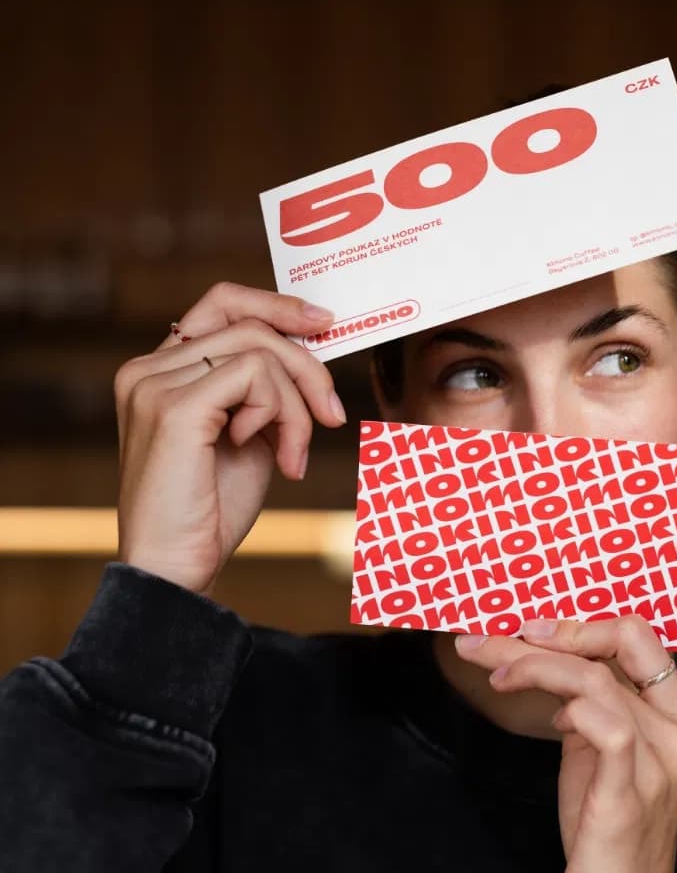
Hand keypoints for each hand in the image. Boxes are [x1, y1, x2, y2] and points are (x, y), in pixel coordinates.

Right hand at [114, 282, 346, 596]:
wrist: (177, 569)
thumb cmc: (210, 512)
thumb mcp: (249, 437)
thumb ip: (264, 393)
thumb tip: (311, 354)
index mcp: (159, 372)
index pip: (221, 304)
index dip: (275, 305)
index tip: (322, 323)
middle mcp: (148, 370)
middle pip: (250, 325)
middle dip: (307, 368)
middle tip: (332, 415)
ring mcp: (155, 385)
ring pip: (260, 352)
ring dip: (298, 406)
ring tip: (294, 456)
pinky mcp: (176, 407)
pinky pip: (256, 376)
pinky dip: (283, 416)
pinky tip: (280, 459)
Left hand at [454, 617, 676, 872]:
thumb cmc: (606, 824)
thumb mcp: (600, 750)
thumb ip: (589, 704)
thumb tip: (544, 657)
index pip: (638, 635)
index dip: (579, 624)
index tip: (528, 630)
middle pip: (619, 641)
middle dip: (552, 632)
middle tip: (493, 640)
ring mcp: (660, 758)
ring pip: (596, 678)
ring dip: (533, 667)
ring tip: (495, 675)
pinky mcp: (631, 789)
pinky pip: (606, 725)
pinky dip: (566, 708)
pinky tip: (549, 721)